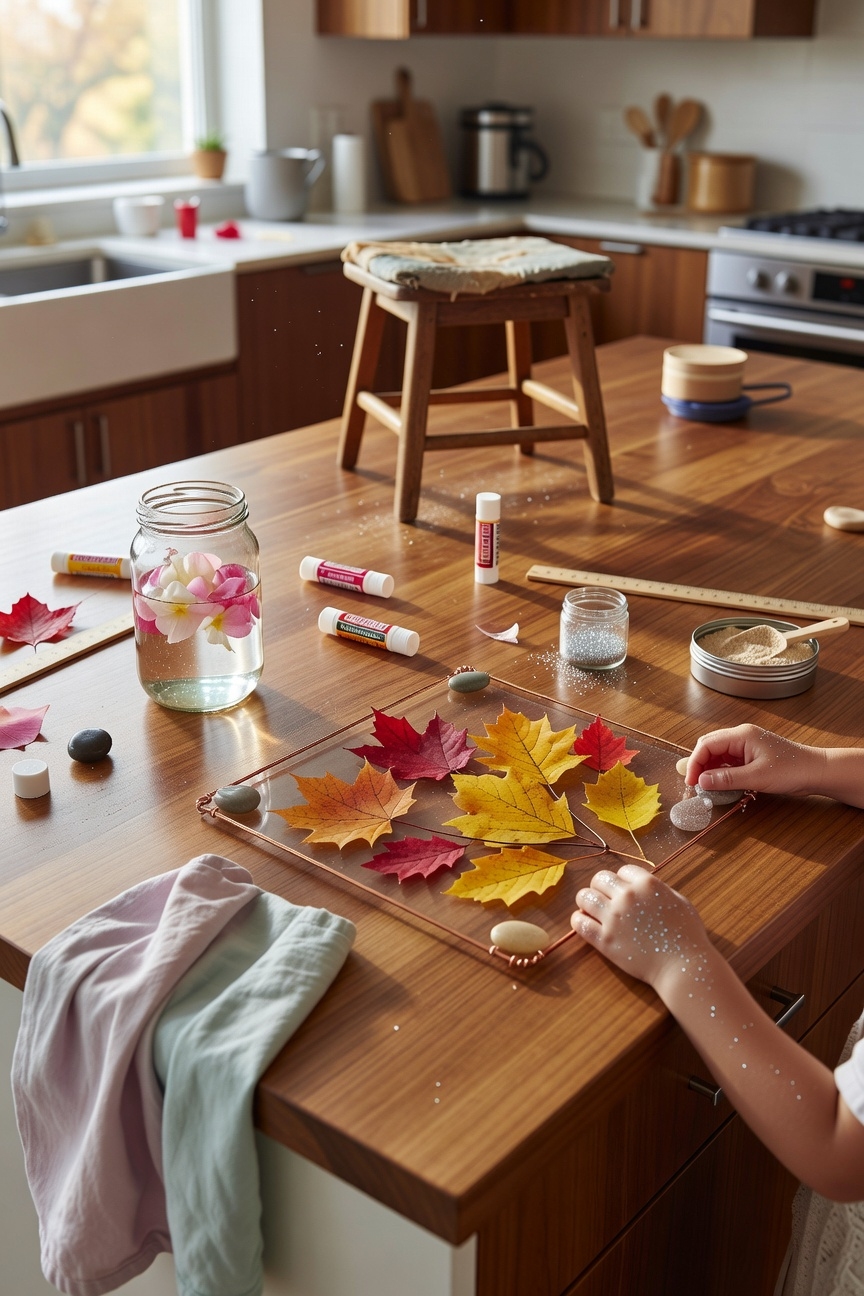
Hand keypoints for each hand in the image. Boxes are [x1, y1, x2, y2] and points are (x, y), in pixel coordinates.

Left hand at [571, 864, 710, 991]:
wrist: (683, 966)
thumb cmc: (687, 935)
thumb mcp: (679, 901)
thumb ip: (658, 889)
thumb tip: (642, 886)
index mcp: (647, 884)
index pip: (622, 870)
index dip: (623, 880)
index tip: (625, 890)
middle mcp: (627, 896)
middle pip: (600, 878)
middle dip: (601, 886)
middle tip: (605, 897)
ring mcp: (613, 918)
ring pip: (584, 897)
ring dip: (586, 900)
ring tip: (591, 908)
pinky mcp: (604, 940)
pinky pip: (579, 923)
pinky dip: (578, 920)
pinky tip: (583, 921)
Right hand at [684, 724, 824, 796]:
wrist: (816, 771)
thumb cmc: (792, 770)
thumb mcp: (757, 777)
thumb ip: (727, 779)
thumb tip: (701, 781)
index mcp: (741, 735)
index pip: (707, 744)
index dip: (695, 763)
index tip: (692, 782)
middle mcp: (741, 736)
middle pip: (709, 747)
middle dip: (699, 764)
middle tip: (694, 784)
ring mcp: (746, 746)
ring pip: (718, 755)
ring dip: (709, 769)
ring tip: (705, 785)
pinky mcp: (751, 755)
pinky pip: (729, 761)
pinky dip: (721, 772)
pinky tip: (720, 783)